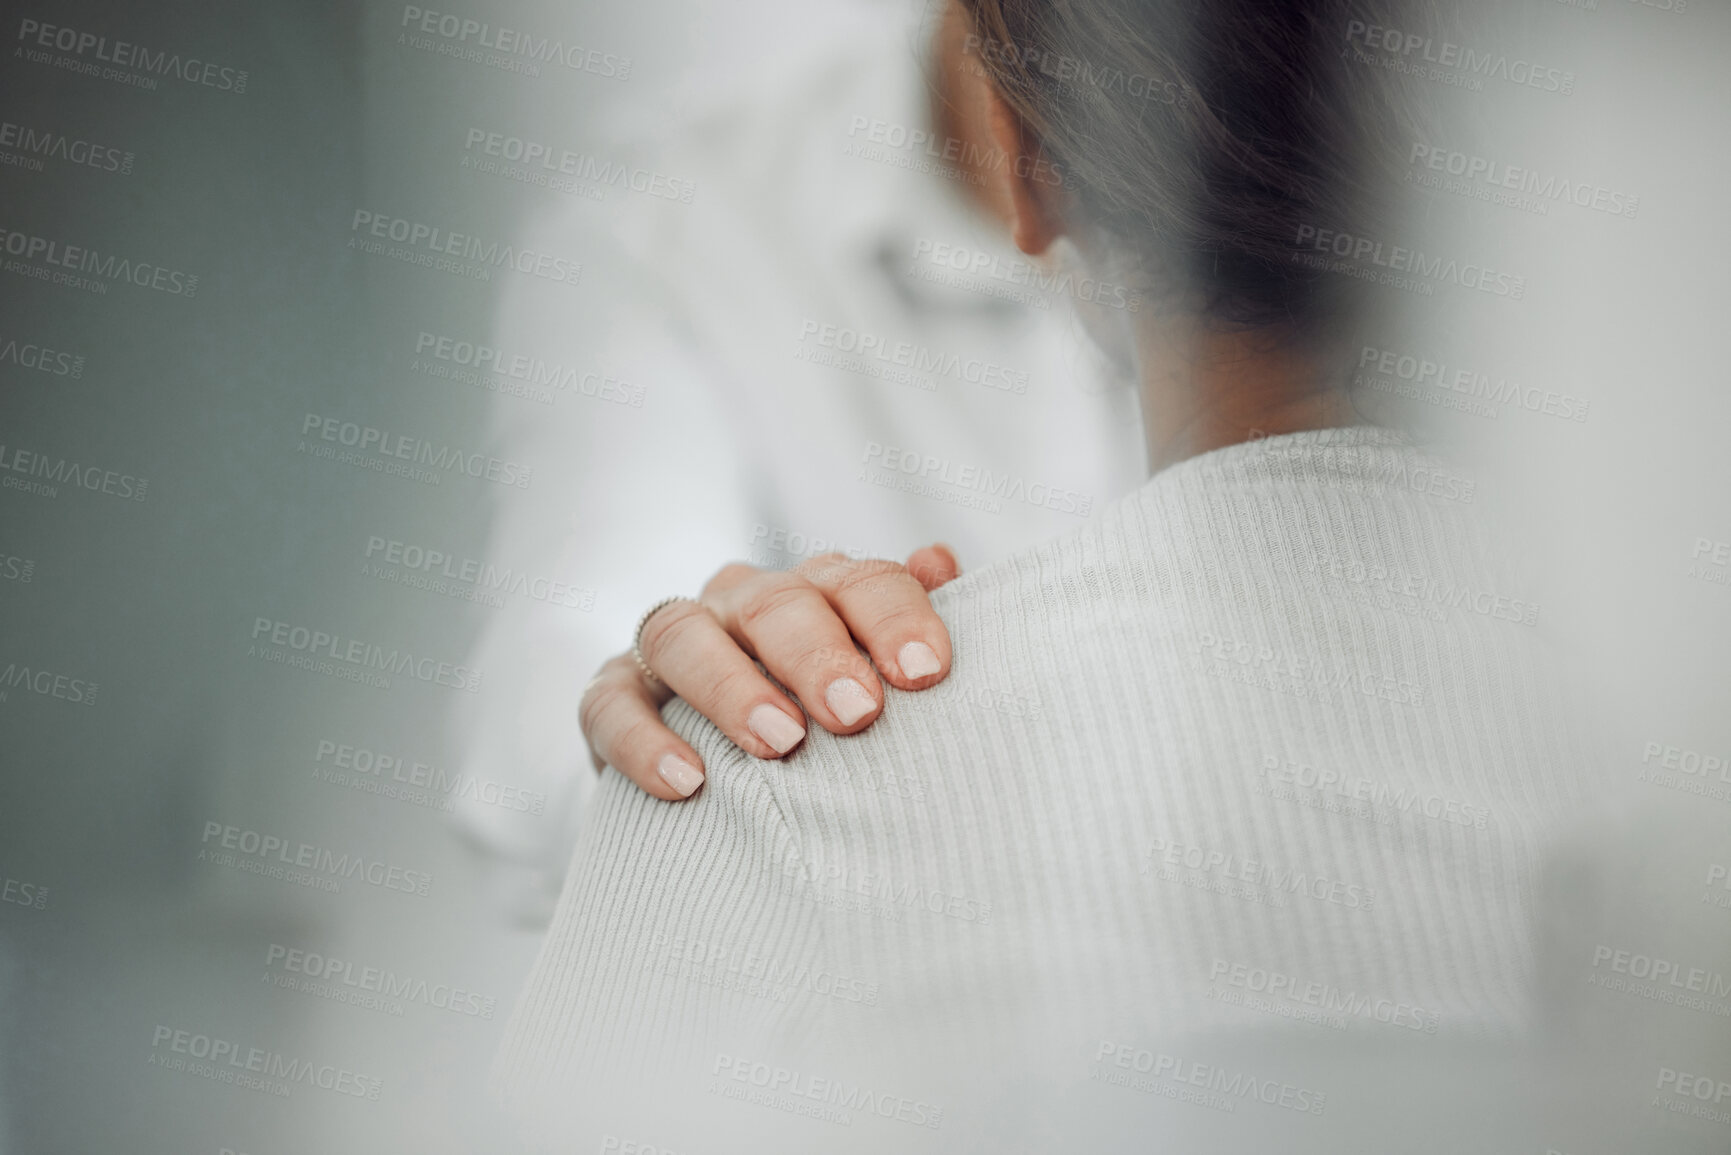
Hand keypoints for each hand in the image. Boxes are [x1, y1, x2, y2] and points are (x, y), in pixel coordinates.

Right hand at [579, 545, 959, 799]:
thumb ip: (905, 620)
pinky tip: (687, 781)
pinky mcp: (614, 693)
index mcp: (816, 590)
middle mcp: (742, 602)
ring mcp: (671, 644)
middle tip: (858, 713)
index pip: (857, 579)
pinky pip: (612, 703)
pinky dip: (643, 739)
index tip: (928, 673)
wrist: (722, 773)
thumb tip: (941, 560)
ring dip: (732, 687)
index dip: (894, 617)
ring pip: (684, 635)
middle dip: (818, 653)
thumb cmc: (821, 718)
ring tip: (780, 743)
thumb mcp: (871, 673)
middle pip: (774, 601)